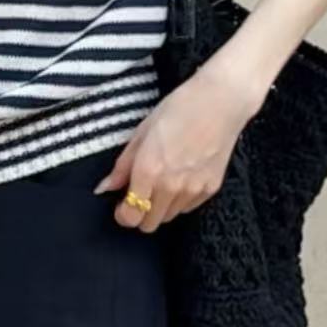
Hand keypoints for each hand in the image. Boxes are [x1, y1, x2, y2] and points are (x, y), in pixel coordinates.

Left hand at [93, 62, 260, 231]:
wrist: (220, 102)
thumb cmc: (178, 109)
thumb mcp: (142, 132)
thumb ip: (123, 165)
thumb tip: (105, 187)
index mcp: (148, 171)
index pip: (130, 217)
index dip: (122, 215)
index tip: (121, 205)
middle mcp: (170, 187)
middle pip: (149, 224)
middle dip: (140, 213)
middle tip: (141, 194)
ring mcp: (192, 190)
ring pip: (169, 217)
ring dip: (161, 206)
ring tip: (163, 181)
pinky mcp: (210, 189)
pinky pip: (188, 208)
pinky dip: (181, 200)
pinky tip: (182, 177)